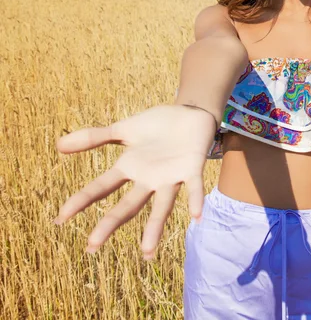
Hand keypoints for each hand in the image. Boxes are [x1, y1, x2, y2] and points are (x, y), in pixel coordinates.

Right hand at [54, 105, 215, 259]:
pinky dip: (196, 200)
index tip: (60, 218)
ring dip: (155, 227)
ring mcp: (171, 176)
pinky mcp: (192, 168)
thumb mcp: (124, 129)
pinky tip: (197, 216)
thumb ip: (95, 137)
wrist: (190, 114)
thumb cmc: (158, 126)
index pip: (101, 187)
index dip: (81, 200)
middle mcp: (149, 179)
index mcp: (130, 168)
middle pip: (128, 205)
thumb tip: (58, 144)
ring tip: (147, 251)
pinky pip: (194, 186)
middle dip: (110, 224)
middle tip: (91, 247)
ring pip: (162, 206)